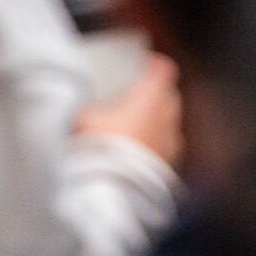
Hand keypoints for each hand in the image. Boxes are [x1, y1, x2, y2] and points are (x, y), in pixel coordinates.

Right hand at [79, 50, 184, 164]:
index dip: (154, 66)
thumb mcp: (84, 119)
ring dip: (156, 123)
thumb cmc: (102, 146)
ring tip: (134, 130)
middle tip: (135, 99)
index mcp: (151, 95)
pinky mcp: (170, 165)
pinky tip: (136, 155)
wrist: (114, 189)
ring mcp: (172, 141)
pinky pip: (165, 148)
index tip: (144, 67)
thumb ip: (89, 109)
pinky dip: (154, 147)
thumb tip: (83, 111)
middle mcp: (168, 115)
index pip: (164, 69)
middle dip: (155, 95)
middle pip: (169, 96)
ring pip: (169, 123)